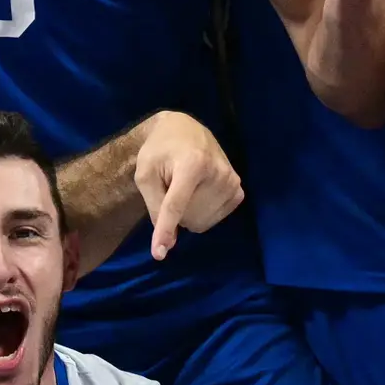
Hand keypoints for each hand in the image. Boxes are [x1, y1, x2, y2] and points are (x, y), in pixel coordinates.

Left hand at [132, 110, 243, 260]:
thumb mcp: (146, 175)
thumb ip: (154, 208)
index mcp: (192, 163)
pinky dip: (202, 212)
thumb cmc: (159, 151)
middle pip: (188, 218)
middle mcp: (217, 172)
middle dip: (175, 212)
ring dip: (188, 213)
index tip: (159, 254)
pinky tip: (200, 192)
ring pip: (202, 223)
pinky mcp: (238, 191)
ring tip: (186, 187)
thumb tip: (168, 244)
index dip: (165, 230)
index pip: (176, 205)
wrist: (184, 130)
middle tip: (171, 186)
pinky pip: (214, 220)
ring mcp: (232, 182)